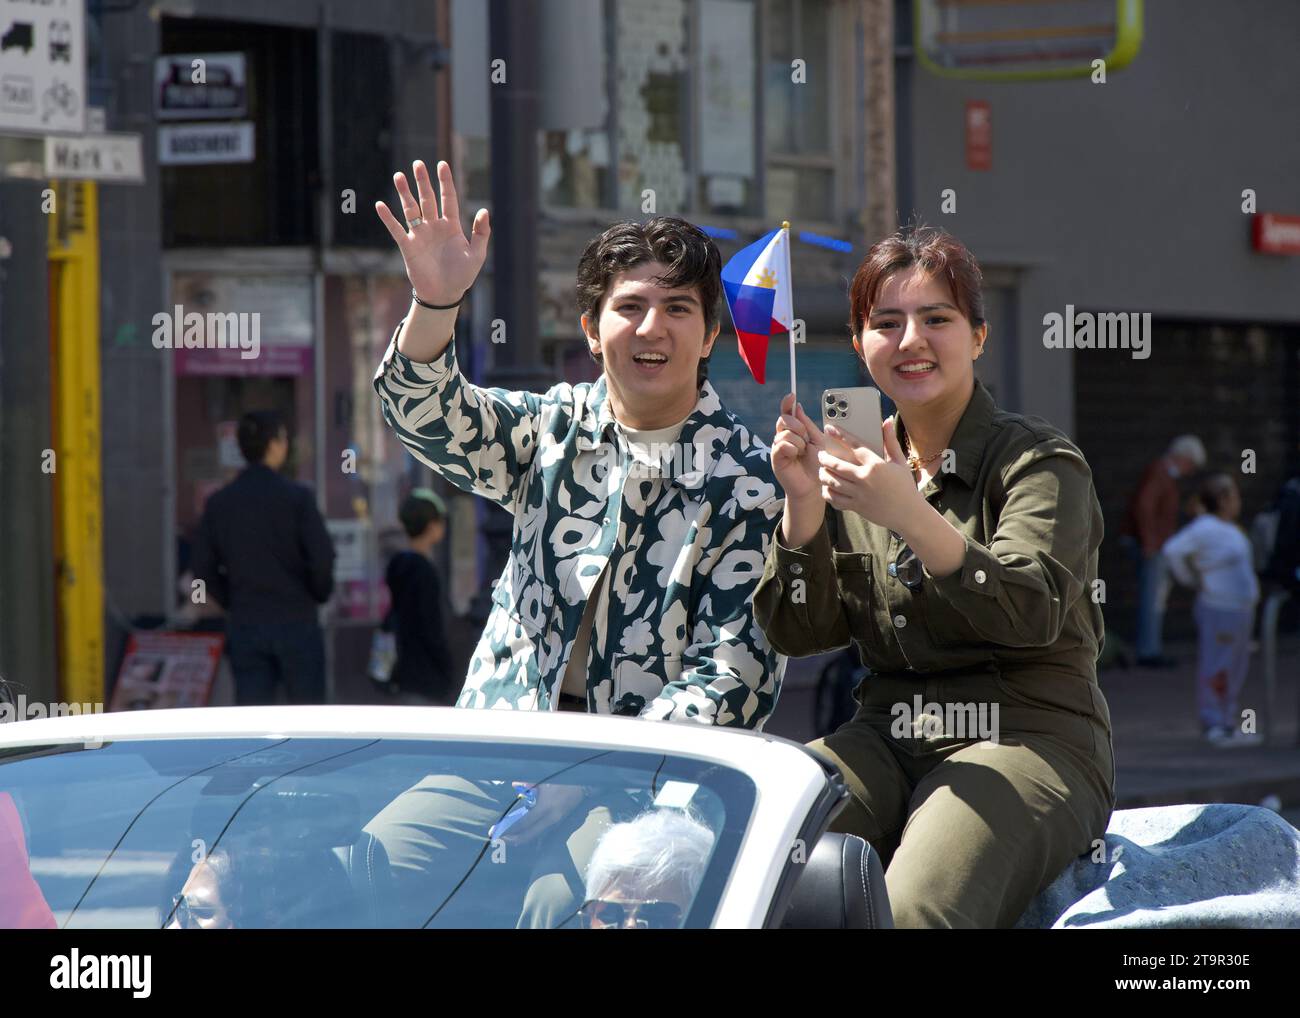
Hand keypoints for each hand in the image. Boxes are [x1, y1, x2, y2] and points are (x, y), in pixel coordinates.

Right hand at [375, 160, 489, 305]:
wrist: (444, 295)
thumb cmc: (462, 276)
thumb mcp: (476, 254)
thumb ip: (481, 233)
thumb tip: (484, 210)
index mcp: (451, 226)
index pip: (448, 198)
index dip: (445, 182)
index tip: (442, 164)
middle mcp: (434, 227)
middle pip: (427, 199)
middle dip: (422, 182)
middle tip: (418, 164)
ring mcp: (420, 235)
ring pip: (411, 209)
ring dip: (404, 193)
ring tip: (399, 176)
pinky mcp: (408, 247)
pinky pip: (397, 229)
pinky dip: (388, 218)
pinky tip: (381, 205)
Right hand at [771, 395, 856, 500]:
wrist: (815, 486)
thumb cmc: (818, 465)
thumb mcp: (817, 440)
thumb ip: (807, 425)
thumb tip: (797, 406)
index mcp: (794, 432)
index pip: (787, 413)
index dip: (787, 403)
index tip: (791, 395)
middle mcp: (784, 437)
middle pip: (784, 419)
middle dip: (798, 426)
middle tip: (806, 439)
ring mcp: (778, 447)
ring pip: (785, 433)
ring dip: (799, 442)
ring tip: (803, 452)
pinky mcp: (775, 458)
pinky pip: (782, 444)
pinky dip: (793, 449)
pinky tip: (796, 456)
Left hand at [818, 415, 922, 532]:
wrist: (908, 514)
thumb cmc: (905, 486)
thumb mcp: (899, 462)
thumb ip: (890, 441)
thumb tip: (885, 420)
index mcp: (876, 465)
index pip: (854, 446)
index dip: (840, 435)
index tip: (829, 428)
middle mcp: (865, 479)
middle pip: (836, 465)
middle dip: (824, 458)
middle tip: (821, 455)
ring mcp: (859, 494)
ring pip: (831, 482)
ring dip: (823, 474)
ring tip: (822, 470)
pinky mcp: (856, 507)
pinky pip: (834, 499)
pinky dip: (827, 493)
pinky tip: (827, 488)